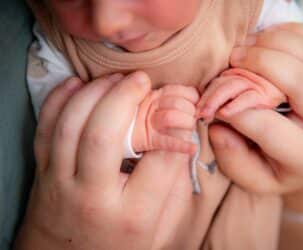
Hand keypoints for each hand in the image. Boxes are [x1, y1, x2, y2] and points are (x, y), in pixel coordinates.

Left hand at [13, 72, 210, 249]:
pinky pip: (44, 129)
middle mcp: (92, 197)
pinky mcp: (42, 172)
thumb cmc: (120, 241)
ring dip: (94, 93)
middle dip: (124, 97)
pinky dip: (59, 100)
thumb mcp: (160, 226)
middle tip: (142, 80)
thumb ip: (174, 183)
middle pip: (103, 135)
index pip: (159, 161)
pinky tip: (78, 84)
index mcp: (131, 215)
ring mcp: (60, 183)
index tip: (181, 114)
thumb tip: (182, 136)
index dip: (175, 129)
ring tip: (116, 79)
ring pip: (70, 126)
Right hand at [209, 23, 302, 210]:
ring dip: (274, 42)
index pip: (267, 125)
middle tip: (232, 59)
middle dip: (260, 61)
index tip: (214, 104)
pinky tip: (267, 40)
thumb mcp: (252, 179)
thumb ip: (231, 155)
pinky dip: (290, 33)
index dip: (234, 108)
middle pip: (300, 80)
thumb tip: (219, 119)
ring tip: (247, 47)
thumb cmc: (278, 168)